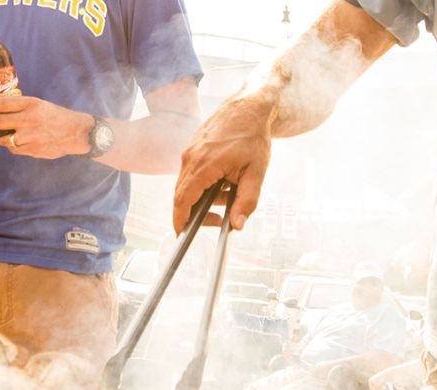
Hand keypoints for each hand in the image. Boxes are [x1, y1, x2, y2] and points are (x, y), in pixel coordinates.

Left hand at [0, 95, 91, 158]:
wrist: (77, 132)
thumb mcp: (40, 104)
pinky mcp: (33, 150)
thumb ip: (21, 106)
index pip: (1, 104)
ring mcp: (30, 136)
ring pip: (3, 139)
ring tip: (0, 135)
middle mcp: (29, 119)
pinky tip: (15, 142)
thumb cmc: (56, 116)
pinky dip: (10, 146)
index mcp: (31, 104)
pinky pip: (13, 149)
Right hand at [173, 95, 274, 229]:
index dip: (180, 221)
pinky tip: (223, 182)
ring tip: (228, 196)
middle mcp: (190, 157)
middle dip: (195, 212)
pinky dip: (203, 184)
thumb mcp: (256, 172)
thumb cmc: (253, 136)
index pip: (183, 200)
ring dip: (202, 196)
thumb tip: (237, 225)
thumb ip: (247, 201)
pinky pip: (190, 172)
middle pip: (182, 195)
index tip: (181, 235)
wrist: (249, 107)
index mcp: (204, 164)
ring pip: (187, 184)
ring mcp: (189, 151)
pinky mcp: (191, 148)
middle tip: (216, 219)